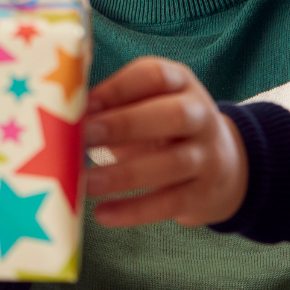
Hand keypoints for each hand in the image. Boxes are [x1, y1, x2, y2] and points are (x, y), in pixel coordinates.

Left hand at [84, 57, 247, 227]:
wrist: (225, 167)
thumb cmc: (163, 126)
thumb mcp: (148, 102)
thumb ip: (113, 101)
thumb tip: (65, 111)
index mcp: (180, 84)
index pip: (155, 75)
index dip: (119, 88)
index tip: (85, 103)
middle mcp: (201, 116)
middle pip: (174, 115)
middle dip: (126, 124)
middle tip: (85, 136)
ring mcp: (207, 156)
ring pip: (172, 163)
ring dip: (125, 174)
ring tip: (86, 182)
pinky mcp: (203, 194)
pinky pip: (170, 203)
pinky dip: (135, 210)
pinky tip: (103, 214)